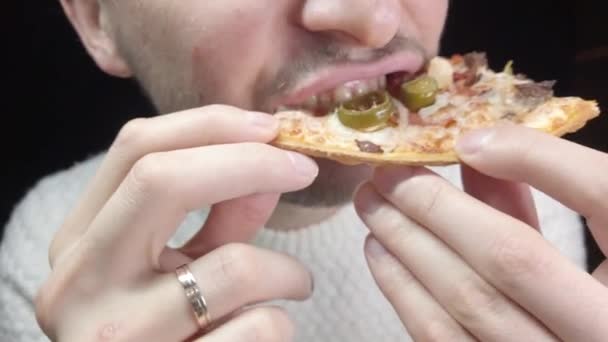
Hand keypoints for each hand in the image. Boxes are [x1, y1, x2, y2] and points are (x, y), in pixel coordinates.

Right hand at [35, 106, 317, 340]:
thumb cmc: (166, 332)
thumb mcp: (177, 268)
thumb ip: (219, 217)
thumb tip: (269, 164)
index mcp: (78, 244)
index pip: (135, 149)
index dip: (211, 125)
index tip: (271, 129)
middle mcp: (79, 284)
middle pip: (159, 179)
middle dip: (248, 162)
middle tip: (302, 168)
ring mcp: (114, 337)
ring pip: (231, 267)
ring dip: (286, 270)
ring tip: (295, 284)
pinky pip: (255, 329)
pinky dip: (280, 322)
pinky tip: (271, 330)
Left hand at [354, 125, 607, 341]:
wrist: (593, 329)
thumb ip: (559, 183)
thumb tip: (473, 147)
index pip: (596, 207)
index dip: (535, 164)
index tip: (465, 139)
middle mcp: (590, 337)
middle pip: (502, 267)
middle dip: (433, 210)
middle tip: (384, 171)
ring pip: (463, 310)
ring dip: (406, 247)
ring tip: (371, 204)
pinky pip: (442, 340)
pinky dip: (405, 294)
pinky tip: (381, 254)